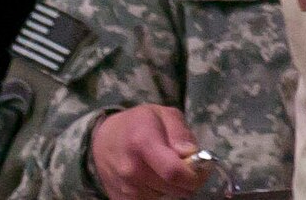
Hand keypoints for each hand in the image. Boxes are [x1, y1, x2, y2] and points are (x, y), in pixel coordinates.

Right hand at [89, 105, 209, 199]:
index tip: (202, 169)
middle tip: (189, 168)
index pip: (174, 171)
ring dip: (172, 187)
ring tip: (168, 170)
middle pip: (172, 187)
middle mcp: (131, 169)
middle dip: (187, 181)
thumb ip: (180, 132)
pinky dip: (159, 194)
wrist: (102, 140)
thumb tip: (192, 154)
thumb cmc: (138, 123)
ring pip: (164, 196)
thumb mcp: (163, 114)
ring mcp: (124, 188)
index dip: (194, 174)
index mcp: (143, 142)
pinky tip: (156, 180)